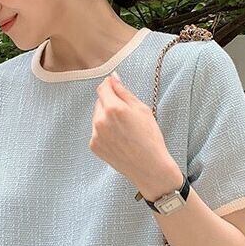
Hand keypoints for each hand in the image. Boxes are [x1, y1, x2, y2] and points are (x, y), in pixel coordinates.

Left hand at [90, 71, 178, 194]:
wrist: (149, 167)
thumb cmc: (150, 138)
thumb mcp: (142, 109)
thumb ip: (124, 92)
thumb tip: (112, 78)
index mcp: (113, 108)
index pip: (103, 87)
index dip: (110, 85)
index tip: (116, 87)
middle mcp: (100, 120)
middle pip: (100, 102)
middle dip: (110, 103)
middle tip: (126, 116)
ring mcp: (95, 134)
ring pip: (97, 117)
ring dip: (106, 118)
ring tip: (124, 130)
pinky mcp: (94, 146)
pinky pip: (96, 132)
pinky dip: (104, 132)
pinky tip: (119, 140)